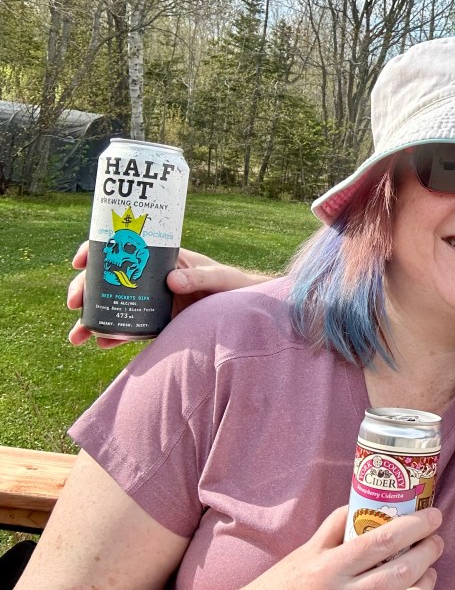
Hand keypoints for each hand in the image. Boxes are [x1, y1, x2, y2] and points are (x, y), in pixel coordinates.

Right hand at [67, 242, 273, 347]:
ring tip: (77, 335)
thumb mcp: (220, 278)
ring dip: (92, 319)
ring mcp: (152, 301)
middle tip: (73, 303)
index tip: (79, 260)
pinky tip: (102, 344)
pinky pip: (131, 328)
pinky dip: (115, 336)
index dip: (97, 250)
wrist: (247, 311)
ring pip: (114, 305)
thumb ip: (200, 277)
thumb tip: (172, 279)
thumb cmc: (235, 285)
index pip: (123, 246)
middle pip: (108, 278)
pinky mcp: (158, 323)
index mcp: (162, 257)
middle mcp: (151, 278)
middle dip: (85, 290)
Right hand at [237, 506, 442, 589]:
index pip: (381, 542)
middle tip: (436, 540)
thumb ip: (337, 526)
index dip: (414, 527)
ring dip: (425, 584)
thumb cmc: (284, 585)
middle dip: (427, 553)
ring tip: (429, 569)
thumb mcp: (307, 551)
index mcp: (330, 569)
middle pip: (400, 573)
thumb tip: (367, 501)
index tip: (433, 515)